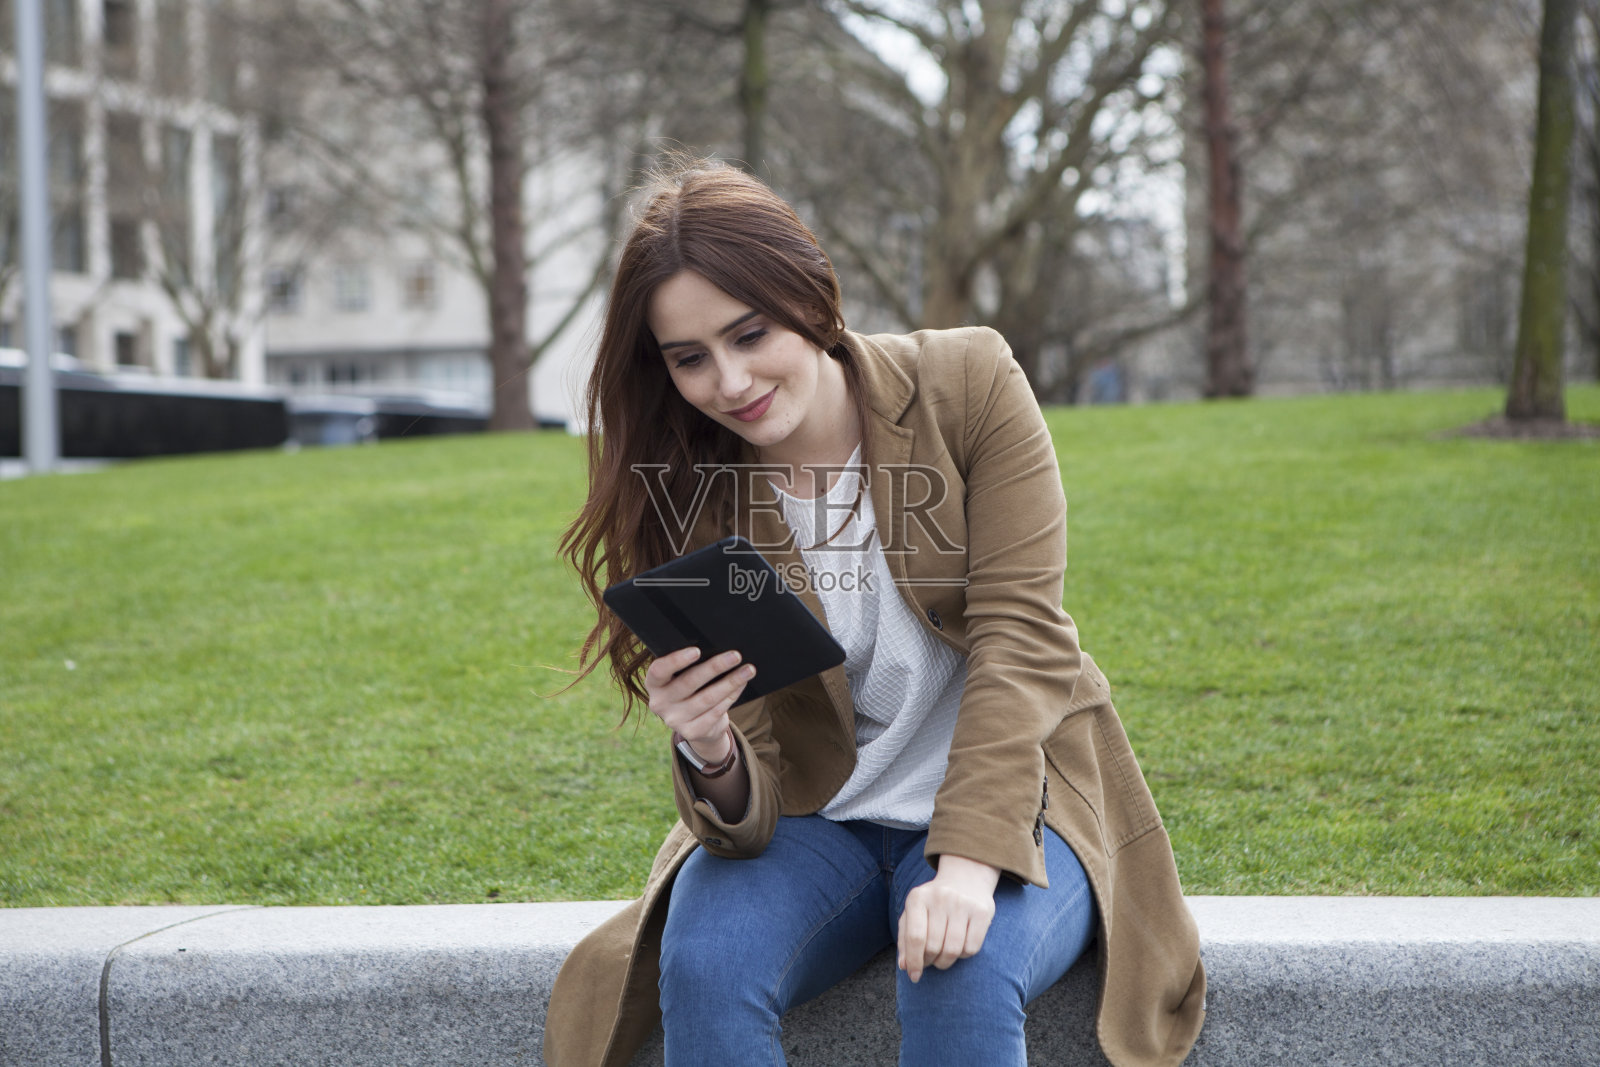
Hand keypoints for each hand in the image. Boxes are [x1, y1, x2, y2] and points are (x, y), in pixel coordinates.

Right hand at [644, 647, 755, 761]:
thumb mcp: (681, 678)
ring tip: (747, 670)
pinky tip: (741, 685)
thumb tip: (717, 649)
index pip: (659, 670)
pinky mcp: (692, 732)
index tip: (697, 650)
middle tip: (735, 655)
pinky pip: (716, 712)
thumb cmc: (690, 690)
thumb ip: (689, 666)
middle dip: (715, 667)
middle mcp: (660, 703)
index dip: (676, 660)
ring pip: (707, 698)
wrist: (696, 724)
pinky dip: (731, 696)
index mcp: (654, 684)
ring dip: (730, 682)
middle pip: (689, 682)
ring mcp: (675, 720)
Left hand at [897, 855, 1000, 982]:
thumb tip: (904, 966)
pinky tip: (960, 945)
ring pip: (953, 950)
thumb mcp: (914, 913)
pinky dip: (963, 955)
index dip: (914, 961)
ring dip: (945, 962)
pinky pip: (971, 948)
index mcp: (917, 897)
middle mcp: (940, 897)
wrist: (965, 878)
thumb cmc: (933, 903)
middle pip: (933, 947)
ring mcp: (963, 903)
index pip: (915, 937)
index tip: (914, 976)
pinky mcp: (982, 912)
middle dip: (929, 962)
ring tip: (943, 956)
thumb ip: (905, 939)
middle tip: (930, 961)